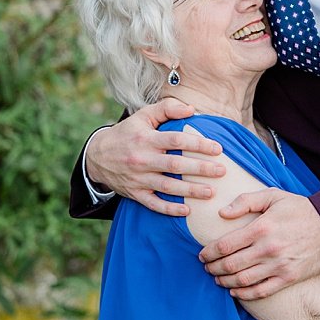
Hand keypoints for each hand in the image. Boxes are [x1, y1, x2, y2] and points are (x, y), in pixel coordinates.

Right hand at [85, 98, 225, 215]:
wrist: (97, 156)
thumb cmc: (126, 133)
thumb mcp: (142, 116)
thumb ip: (167, 108)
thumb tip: (191, 109)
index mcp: (146, 139)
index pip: (176, 140)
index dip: (198, 144)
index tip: (217, 148)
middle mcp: (142, 159)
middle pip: (175, 165)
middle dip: (200, 169)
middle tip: (222, 171)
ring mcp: (138, 178)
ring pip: (168, 187)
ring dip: (190, 190)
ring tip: (211, 192)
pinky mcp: (135, 193)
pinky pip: (153, 204)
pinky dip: (169, 209)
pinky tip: (186, 211)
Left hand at [200, 191, 319, 298]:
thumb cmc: (300, 209)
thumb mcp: (272, 196)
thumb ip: (245, 201)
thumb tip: (222, 213)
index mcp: (261, 228)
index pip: (224, 245)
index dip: (208, 252)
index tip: (202, 255)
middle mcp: (268, 249)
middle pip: (230, 265)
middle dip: (213, 268)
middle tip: (206, 268)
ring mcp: (279, 265)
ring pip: (243, 280)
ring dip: (224, 281)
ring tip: (217, 279)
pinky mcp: (289, 278)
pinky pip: (262, 291)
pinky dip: (244, 294)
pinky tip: (235, 291)